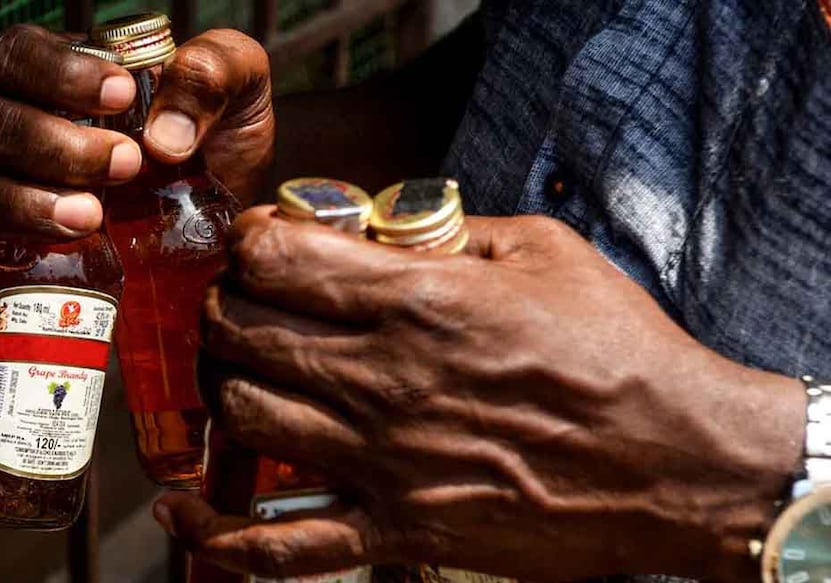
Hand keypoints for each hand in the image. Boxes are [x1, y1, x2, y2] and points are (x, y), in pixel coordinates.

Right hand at [0, 24, 272, 310]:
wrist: (234, 220)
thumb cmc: (225, 141)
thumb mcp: (241, 91)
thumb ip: (213, 74)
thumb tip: (163, 136)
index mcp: (64, 81)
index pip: (15, 55)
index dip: (54, 72)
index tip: (121, 96)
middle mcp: (25, 134)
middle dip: (55, 146)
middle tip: (125, 166)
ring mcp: (11, 195)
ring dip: (20, 202)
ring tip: (90, 218)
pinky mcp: (10, 257)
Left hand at [158, 208, 805, 581]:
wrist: (679, 463)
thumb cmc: (620, 350)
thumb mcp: (545, 252)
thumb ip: (454, 229)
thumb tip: (383, 224)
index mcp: (419, 300)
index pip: (276, 260)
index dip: (247, 242)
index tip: (256, 243)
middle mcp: (384, 378)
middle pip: (242, 332)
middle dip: (222, 307)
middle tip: (237, 303)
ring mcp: (383, 462)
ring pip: (243, 419)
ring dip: (220, 390)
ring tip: (235, 375)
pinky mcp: (397, 531)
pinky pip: (283, 548)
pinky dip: (218, 537)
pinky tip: (183, 512)